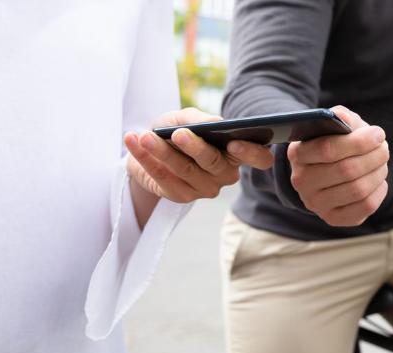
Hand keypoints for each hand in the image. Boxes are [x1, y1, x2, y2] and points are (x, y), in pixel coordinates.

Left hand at [124, 107, 272, 202]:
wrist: (153, 147)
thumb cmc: (180, 129)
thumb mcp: (188, 117)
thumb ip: (200, 119)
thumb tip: (213, 124)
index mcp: (238, 153)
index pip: (260, 158)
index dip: (251, 153)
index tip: (235, 143)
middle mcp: (226, 174)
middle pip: (214, 163)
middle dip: (195, 148)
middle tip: (178, 134)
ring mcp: (205, 188)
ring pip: (185, 171)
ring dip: (161, 152)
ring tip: (145, 136)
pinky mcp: (181, 195)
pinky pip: (161, 178)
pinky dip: (144, 159)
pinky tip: (133, 142)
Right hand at [287, 106, 388, 226]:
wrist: (325, 170)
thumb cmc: (334, 142)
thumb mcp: (333, 124)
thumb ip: (341, 117)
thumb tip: (348, 122)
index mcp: (298, 153)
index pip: (328, 149)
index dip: (359, 142)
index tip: (378, 134)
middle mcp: (302, 181)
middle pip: (347, 170)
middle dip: (373, 157)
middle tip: (384, 148)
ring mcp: (316, 203)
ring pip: (358, 189)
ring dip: (378, 173)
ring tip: (382, 163)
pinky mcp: (333, 218)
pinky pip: (365, 206)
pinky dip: (378, 191)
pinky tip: (377, 180)